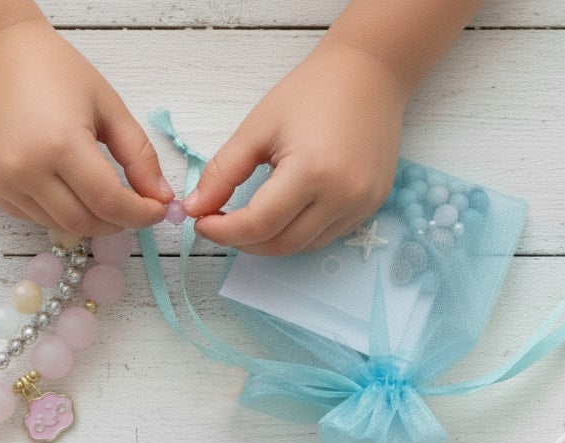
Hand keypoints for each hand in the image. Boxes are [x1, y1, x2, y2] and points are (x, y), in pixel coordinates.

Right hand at [0, 19, 171, 236]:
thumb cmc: (54, 71)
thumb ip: (139, 155)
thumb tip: (161, 197)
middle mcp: (27, 170)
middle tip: (133, 208)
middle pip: (84, 222)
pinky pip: (35, 217)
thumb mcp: (108, 106)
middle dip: (116, 222)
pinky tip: (68, 189)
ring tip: (102, 197)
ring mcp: (4, 182)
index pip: (109, 202)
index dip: (140, 214)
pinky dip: (60, 212)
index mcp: (60, 144)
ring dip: (89, 219)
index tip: (157, 211)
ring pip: (60, 225)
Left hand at [183, 42, 407, 254]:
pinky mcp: (370, 206)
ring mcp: (360, 204)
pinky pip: (323, 237)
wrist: (370, 74)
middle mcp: (342, 195)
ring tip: (248, 220)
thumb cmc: (311, 93)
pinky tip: (281, 214)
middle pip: (280, 244)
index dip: (224, 232)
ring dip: (268, 241)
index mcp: (312, 170)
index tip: (201, 223)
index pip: (259, 224)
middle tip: (220, 225)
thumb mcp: (257, 128)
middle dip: (243, 242)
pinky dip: (295, 234)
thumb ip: (223, 173)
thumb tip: (194, 209)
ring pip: (301, 247)